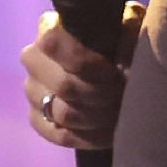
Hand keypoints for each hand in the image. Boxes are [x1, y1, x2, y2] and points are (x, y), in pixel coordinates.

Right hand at [22, 4, 143, 149]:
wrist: (128, 71)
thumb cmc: (128, 44)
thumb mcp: (133, 30)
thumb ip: (126, 35)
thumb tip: (119, 63)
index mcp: (51, 29)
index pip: (53, 44)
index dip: (86, 63)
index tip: (114, 72)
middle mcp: (33, 58)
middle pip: (63, 85)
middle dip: (100, 95)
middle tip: (122, 94)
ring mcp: (33, 90)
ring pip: (63, 113)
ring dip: (100, 117)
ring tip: (121, 111)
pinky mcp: (38, 118)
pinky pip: (59, 135)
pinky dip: (90, 137)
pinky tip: (111, 132)